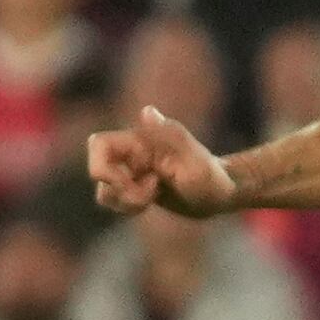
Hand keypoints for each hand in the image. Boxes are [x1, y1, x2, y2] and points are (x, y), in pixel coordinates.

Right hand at [90, 105, 240, 219]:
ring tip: (152, 199)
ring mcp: (130, 171)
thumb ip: (172, 135)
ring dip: (124, 201)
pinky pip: (113, 200)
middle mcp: (130, 154)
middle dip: (115, 190)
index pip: (99, 144)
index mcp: (140, 141)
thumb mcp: (196, 160)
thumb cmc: (213, 177)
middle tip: (145, 196)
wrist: (222, 195)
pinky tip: (149, 204)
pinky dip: (126, 207)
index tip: (127, 182)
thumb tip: (147, 111)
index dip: (101, 166)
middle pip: (97, 170)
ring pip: (104, 189)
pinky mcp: (132, 188)